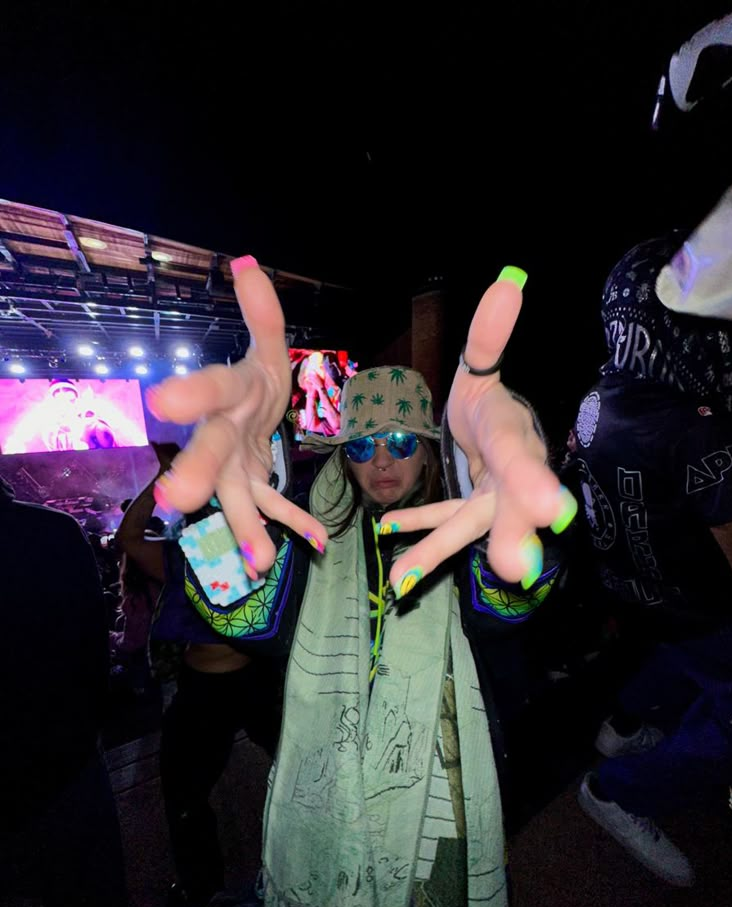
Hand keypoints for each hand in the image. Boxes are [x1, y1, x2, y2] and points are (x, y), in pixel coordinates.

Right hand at [145, 257, 327, 574]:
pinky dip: (292, 523)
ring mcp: (236, 464)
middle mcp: (223, 432)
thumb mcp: (265, 344)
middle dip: (197, 474)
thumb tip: (246, 263)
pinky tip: (315, 541)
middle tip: (176, 499)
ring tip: (259, 561)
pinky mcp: (253, 483)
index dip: (188, 394)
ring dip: (246, 524)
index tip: (160, 403)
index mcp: (228, 393)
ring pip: (236, 494)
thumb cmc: (255, 379)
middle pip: (209, 452)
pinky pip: (273, 506)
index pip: (208, 388)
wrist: (250, 414)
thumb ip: (261, 311)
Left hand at [383, 269, 576, 594]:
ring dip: (439, 551)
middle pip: (512, 508)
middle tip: (517, 568)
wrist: (494, 429)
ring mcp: (491, 501)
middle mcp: (510, 477)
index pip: (522, 457)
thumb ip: (491, 335)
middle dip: (513, 536)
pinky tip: (385, 533)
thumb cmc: (489, 401)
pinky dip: (417, 531)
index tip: (551, 511)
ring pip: (469, 527)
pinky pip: (443, 523)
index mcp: (515, 438)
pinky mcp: (471, 512)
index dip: (535, 481)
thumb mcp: (483, 367)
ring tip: (403, 582)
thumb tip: (507, 284)